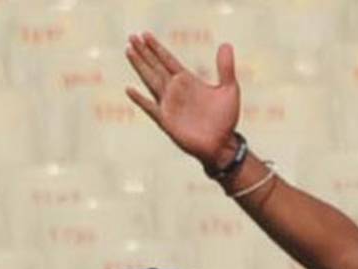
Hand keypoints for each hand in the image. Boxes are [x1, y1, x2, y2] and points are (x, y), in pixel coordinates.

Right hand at [125, 32, 240, 168]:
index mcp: (188, 81)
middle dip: (144, 52)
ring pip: (150, 80)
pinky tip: (130, 89)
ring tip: (129, 50)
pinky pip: (150, 107)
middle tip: (131, 36)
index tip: (145, 34)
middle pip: (155, 66)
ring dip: (140, 66)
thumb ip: (226, 68)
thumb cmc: (225, 119)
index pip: (168, 60)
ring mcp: (168, 104)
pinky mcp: (166, 120)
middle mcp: (175, 90)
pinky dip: (140, 99)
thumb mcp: (229, 90)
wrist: (222, 144)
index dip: (156, 47)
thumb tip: (226, 44)